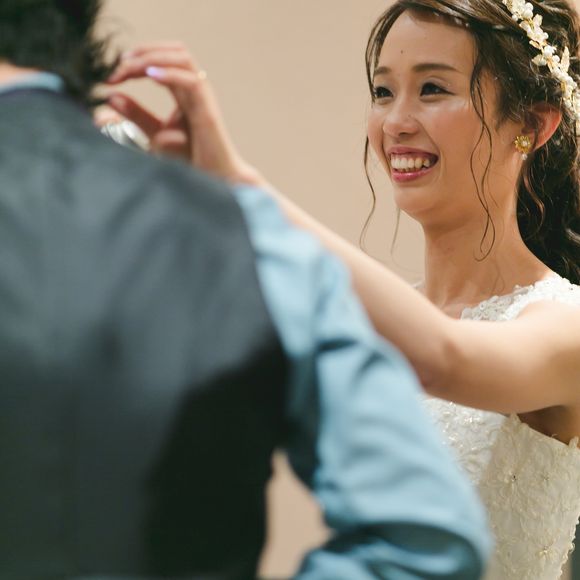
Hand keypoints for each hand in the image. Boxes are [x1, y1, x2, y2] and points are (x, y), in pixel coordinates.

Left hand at [107, 42, 262, 185]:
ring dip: (153, 58)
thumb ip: (136, 115)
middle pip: (174, 50)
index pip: (163, 60)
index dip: (137, 60)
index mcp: (185, 92)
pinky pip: (192, 82)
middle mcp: (196, 89)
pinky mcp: (207, 111)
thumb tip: (111, 97)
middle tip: (120, 66)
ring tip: (130, 68)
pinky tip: (150, 76)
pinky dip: (170, 74)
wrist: (214, 178)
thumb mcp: (154, 134)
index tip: (113, 76)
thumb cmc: (190, 159)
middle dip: (144, 51)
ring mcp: (203, 98)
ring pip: (183, 58)